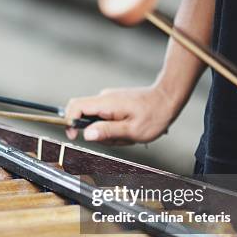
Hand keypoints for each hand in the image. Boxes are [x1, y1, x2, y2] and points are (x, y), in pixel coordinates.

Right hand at [64, 86, 178, 144]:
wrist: (168, 98)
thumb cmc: (154, 115)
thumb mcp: (132, 130)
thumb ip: (108, 132)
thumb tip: (86, 134)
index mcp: (106, 103)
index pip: (75, 106)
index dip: (69, 121)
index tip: (75, 135)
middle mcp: (104, 98)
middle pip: (84, 116)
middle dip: (96, 133)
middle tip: (116, 139)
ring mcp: (108, 100)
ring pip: (96, 120)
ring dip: (108, 132)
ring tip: (128, 134)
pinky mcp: (113, 103)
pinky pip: (105, 118)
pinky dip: (113, 128)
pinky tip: (128, 129)